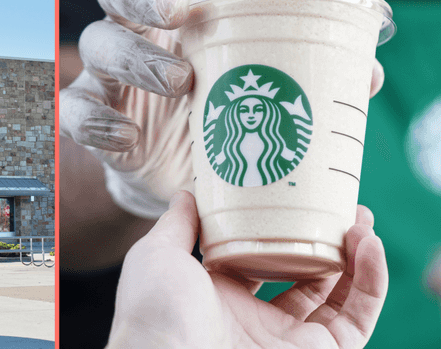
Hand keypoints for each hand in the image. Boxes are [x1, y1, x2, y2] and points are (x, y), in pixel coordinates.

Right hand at [58, 0, 384, 218]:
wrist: (182, 175)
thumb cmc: (223, 113)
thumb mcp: (258, 84)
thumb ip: (302, 72)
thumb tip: (366, 73)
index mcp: (183, 6)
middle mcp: (139, 29)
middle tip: (176, 11)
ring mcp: (112, 73)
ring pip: (98, 43)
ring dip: (134, 58)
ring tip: (180, 82)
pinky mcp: (95, 115)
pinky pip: (76, 108)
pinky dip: (98, 121)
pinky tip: (128, 135)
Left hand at [106, 192, 388, 348]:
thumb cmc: (156, 314)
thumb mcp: (158, 256)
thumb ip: (177, 225)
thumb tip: (188, 192)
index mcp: (219, 292)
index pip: (260, 256)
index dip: (282, 229)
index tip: (298, 197)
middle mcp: (255, 316)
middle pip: (305, 273)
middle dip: (327, 240)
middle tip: (342, 207)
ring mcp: (288, 338)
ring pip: (337, 294)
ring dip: (356, 256)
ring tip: (361, 220)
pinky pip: (357, 319)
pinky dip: (371, 283)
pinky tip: (368, 246)